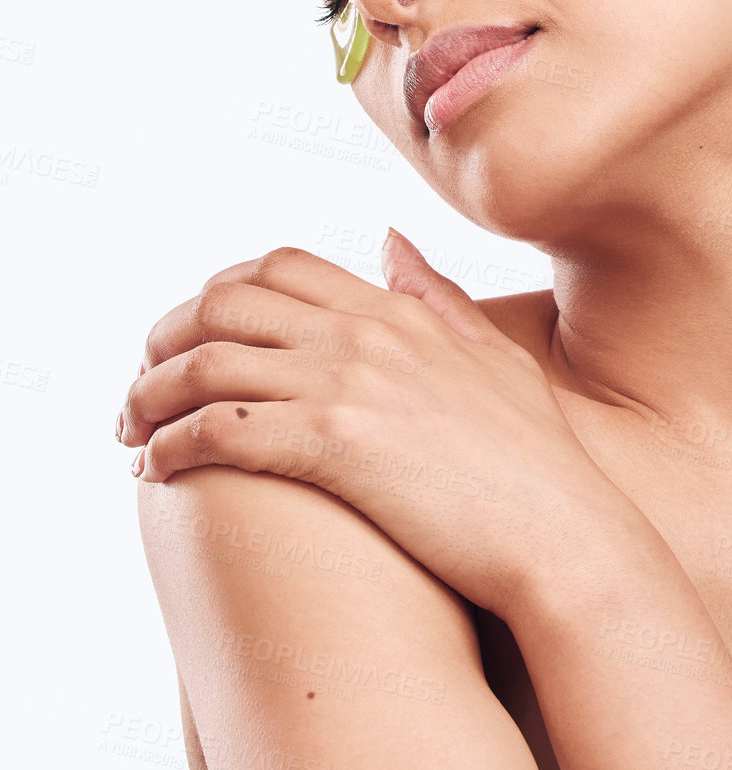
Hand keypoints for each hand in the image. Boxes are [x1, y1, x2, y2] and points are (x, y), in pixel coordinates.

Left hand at [118, 232, 609, 617]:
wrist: (561, 531)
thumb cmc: (535, 458)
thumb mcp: (492, 355)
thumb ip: (435, 294)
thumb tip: (387, 237)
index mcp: (397, 312)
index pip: (278, 268)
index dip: (216, 296)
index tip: (194, 341)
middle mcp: (365, 335)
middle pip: (223, 303)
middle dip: (163, 339)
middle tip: (144, 386)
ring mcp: (349, 385)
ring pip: (205, 364)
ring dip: (148, 396)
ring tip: (132, 434)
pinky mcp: (334, 446)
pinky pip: (217, 429)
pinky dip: (169, 446)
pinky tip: (157, 471)